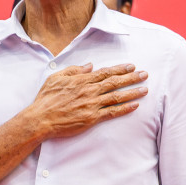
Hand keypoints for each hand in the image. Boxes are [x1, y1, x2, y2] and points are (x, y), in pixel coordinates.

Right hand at [28, 63, 147, 138]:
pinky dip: (125, 108)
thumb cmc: (46, 98)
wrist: (40, 119)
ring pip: (117, 96)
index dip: (120, 69)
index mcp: (81, 80)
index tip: (131, 66)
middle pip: (115, 82)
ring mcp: (91, 105)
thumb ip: (74, 70)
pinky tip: (135, 105)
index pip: (105, 72)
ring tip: (145, 89)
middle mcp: (89, 91)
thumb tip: (89, 65)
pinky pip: (112, 112)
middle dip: (131, 78)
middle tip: (145, 74)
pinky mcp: (92, 118)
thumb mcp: (56, 78)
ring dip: (132, 92)